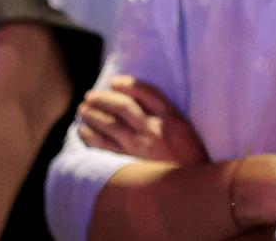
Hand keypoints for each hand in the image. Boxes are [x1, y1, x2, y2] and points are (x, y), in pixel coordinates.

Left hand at [77, 75, 209, 165]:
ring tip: (83, 110)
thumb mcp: (187, 134)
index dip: (127, 84)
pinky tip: (83, 131)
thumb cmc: (191, 163)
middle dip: (104, 98)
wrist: (189, 193)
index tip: (114, 82)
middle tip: (90, 96)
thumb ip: (169, 119)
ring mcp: (139, 148)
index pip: (147, 92)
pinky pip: (103, 146)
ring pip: (109, 124)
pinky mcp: (128, 165)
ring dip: (92, 114)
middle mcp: (154, 130)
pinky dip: (90, 135)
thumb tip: (138, 104)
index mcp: (172, 120)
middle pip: (123, 106)